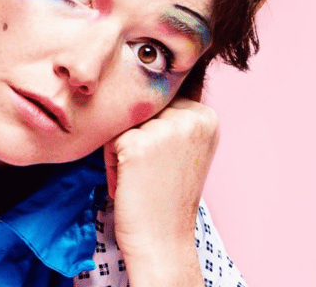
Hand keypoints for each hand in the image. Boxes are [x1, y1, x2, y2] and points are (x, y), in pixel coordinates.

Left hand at [103, 98, 219, 285]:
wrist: (162, 239)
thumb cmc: (167, 196)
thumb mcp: (184, 147)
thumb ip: (175, 115)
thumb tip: (152, 77)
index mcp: (206, 116)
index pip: (162, 100)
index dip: (154, 131)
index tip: (164, 162)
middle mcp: (191, 117)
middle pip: (141, 108)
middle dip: (137, 136)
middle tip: (151, 172)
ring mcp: (165, 128)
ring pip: (123, 122)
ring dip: (122, 148)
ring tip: (141, 177)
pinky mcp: (138, 143)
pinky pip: (109, 139)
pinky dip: (111, 162)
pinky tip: (129, 182)